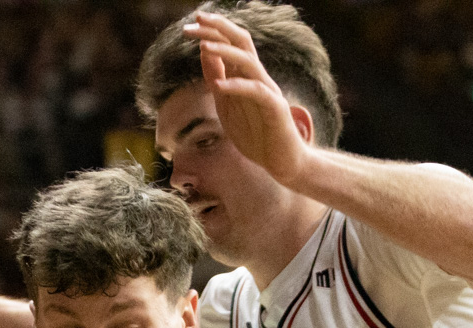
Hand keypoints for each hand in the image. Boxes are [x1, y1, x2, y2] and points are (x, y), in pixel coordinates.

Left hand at [182, 12, 311, 184]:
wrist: (282, 161)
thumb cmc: (256, 134)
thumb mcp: (227, 104)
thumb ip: (217, 78)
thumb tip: (203, 50)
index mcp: (247, 76)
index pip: (231, 43)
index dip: (212, 31)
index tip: (190, 24)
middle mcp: (259, 77)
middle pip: (242, 42)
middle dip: (219, 28)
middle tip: (196, 20)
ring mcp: (268, 91)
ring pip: (249, 62)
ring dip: (226, 52)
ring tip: (204, 46)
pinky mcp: (275, 109)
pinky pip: (256, 92)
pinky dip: (237, 87)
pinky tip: (219, 86)